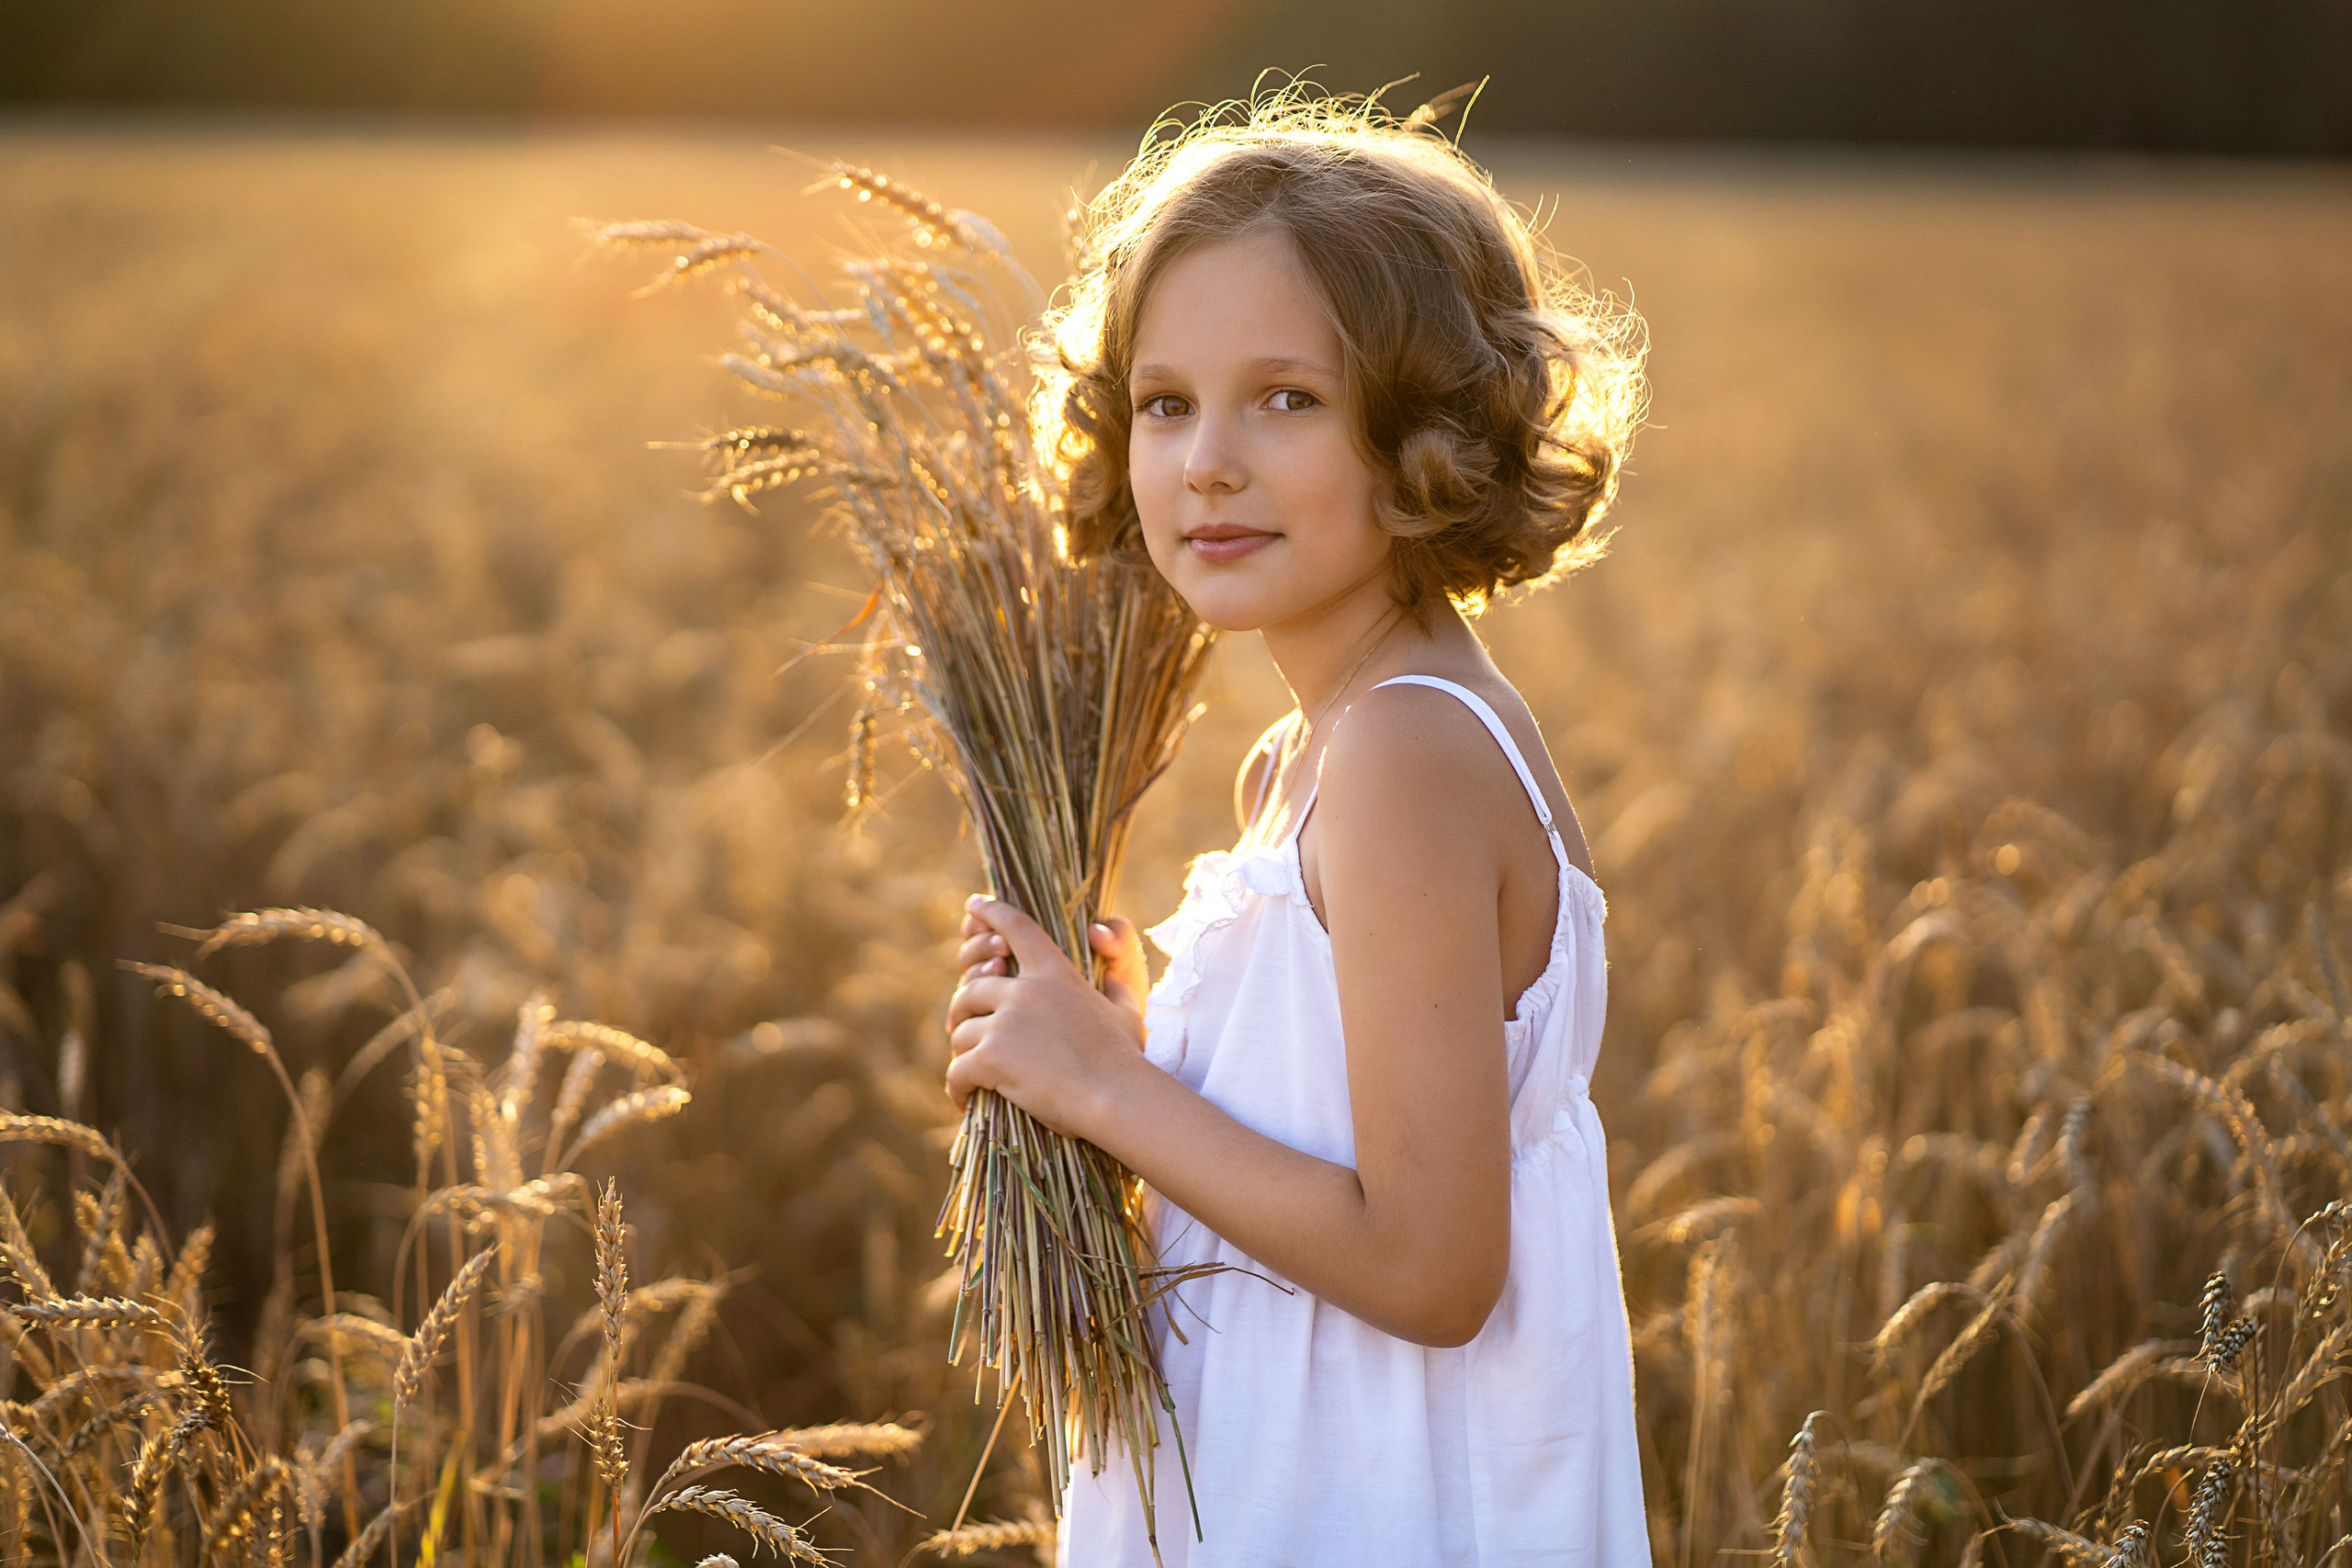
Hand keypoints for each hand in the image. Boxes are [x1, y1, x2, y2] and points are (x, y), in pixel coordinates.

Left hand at [945, 896, 1150, 1136]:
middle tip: (960, 1030)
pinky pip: (957, 1070)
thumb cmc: (1125, 1059)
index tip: (973, 906)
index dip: (991, 913)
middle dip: (962, 1010)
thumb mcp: (1125, 1012)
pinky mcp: (991, 1057)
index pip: (1016, 927)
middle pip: (971, 989)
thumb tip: (1116, 977)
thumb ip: (1115, 988)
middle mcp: (1024, 991)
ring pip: (961, 1033)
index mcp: (1054, 973)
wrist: (1117, 1096)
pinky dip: (957, 1087)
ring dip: (963, 1053)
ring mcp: (1005, 1023)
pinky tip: (964, 1100)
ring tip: (970, 1074)